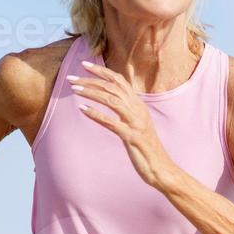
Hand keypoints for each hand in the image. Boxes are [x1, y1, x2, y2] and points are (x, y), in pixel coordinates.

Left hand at [69, 59, 179, 188]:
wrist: (161, 169)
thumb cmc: (146, 149)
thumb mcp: (137, 125)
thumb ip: (127, 112)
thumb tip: (113, 101)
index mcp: (139, 105)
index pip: (119, 80)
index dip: (102, 71)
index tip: (84, 64)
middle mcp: (138, 110)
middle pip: (113, 87)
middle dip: (90, 80)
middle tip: (71, 78)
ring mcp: (136, 123)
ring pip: (112, 100)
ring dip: (91, 93)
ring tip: (75, 89)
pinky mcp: (132, 137)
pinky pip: (112, 123)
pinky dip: (96, 115)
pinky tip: (83, 110)